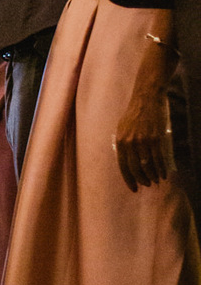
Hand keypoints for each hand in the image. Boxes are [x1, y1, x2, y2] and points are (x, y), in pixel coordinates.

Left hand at [114, 42, 172, 191]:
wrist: (147, 96)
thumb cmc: (136, 112)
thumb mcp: (123, 127)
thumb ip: (124, 143)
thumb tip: (128, 160)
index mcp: (119, 140)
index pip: (122, 166)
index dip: (129, 179)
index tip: (134, 188)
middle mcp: (129, 142)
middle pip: (136, 168)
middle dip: (142, 179)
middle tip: (148, 184)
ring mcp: (143, 140)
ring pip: (148, 165)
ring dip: (153, 176)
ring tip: (157, 180)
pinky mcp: (155, 138)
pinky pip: (159, 158)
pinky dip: (162, 168)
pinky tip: (164, 174)